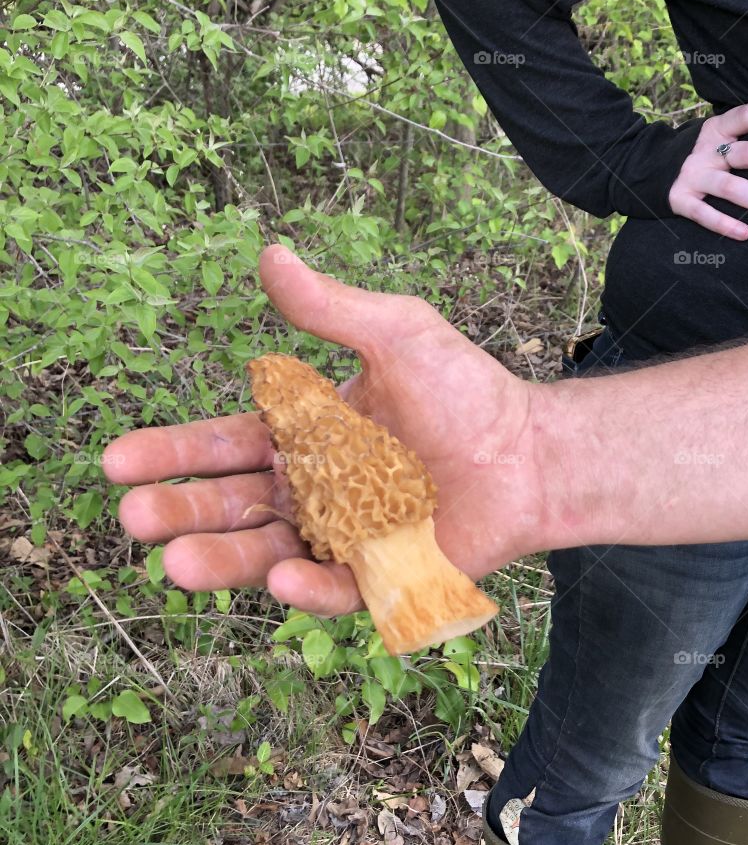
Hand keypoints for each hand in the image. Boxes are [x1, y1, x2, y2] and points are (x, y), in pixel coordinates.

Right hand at [102, 247, 545, 615]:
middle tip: (132, 516)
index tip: (117, 461)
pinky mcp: (383, 579)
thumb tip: (269, 253)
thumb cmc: (466, 392)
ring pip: (267, 557)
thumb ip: (329, 308)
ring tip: (172, 564)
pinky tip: (282, 580)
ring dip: (219, 561)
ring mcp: (344, 539)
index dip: (171, 454)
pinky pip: (337, 591)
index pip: (223, 446)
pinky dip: (308, 590)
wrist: (532, 451)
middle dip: (178, 512)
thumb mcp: (395, 335)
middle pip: (230, 507)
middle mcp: (312, 491)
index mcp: (304, 436)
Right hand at [668, 103, 747, 239]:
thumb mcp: (720, 136)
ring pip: (732, 188)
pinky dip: (724, 224)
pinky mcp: (679, 200)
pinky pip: (703, 214)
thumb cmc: (703, 154)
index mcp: (719, 127)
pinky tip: (746, 233)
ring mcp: (692, 175)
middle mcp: (705, 150)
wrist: (648, 168)